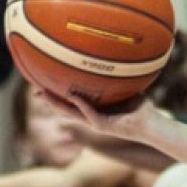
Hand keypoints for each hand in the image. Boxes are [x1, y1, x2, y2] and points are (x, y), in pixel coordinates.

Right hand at [39, 90, 160, 144]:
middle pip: (65, 108)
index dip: (57, 94)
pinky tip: (72, 96)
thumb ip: (117, 79)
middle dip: (49, 99)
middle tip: (34, 89)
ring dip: (57, 103)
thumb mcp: (126, 90)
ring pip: (70, 113)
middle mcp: (92, 117)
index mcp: (95, 110)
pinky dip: (81, 104)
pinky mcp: (103, 126)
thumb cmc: (142, 108)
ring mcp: (96, 122)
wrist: (152, 124)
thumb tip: (115, 60)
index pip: (71, 101)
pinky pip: (89, 114)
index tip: (45, 83)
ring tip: (43, 94)